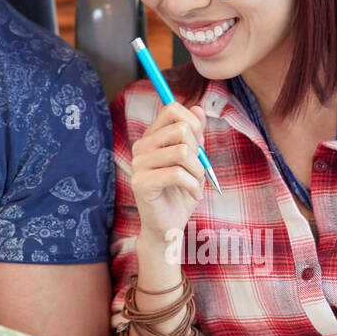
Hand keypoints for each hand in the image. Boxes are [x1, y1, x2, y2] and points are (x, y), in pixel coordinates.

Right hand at [130, 101, 207, 252]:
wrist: (168, 227)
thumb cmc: (180, 193)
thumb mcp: (193, 160)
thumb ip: (195, 135)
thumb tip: (198, 108)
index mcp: (151, 138)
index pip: (172, 109)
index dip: (193, 123)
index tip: (198, 146)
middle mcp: (141, 147)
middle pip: (180, 129)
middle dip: (198, 151)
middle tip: (197, 171)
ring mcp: (138, 164)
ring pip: (182, 152)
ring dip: (198, 171)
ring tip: (196, 184)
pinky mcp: (142, 183)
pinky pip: (177, 174)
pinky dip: (193, 186)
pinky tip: (192, 195)